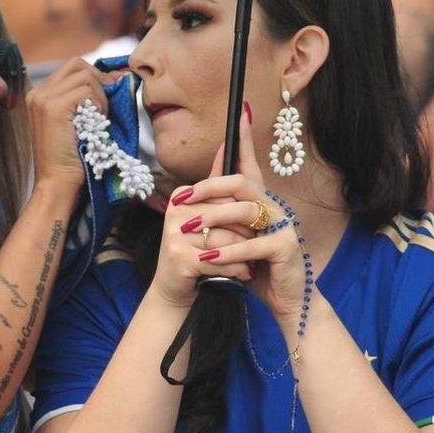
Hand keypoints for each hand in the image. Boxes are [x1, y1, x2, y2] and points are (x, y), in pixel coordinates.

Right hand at [25, 57, 115, 195]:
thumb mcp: (79, 121)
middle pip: (78, 65)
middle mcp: (37, 92)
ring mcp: (43, 98)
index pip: (73, 67)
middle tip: (107, 105)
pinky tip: (95, 123)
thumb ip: (88, 98)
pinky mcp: (53, 107)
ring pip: (85, 76)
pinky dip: (98, 104)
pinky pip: (86, 90)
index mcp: (40, 95)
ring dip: (100, 97)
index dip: (97, 76)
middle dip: (100, 81)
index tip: (113, 89)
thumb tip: (118, 76)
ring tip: (98, 120)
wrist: (57, 183)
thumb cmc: (73, 157)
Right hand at [148, 145, 255, 308]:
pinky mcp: (179, 258)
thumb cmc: (196, 250)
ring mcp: (174, 234)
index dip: (243, 210)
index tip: (256, 223)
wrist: (175, 288)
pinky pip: (219, 260)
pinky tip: (244, 274)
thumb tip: (228, 143)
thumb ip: (217, 183)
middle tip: (259, 244)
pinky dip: (236, 269)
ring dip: (243, 253)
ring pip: (225, 238)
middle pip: (226, 215)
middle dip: (246, 232)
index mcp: (181, 196)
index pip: (223, 194)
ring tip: (253, 261)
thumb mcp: (207, 216)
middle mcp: (174, 211)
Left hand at [173, 107, 308, 320]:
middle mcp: (273, 207)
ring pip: (246, 209)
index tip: (241, 110)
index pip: (250, 164)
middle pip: (242, 183)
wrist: (285, 299)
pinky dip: (229, 251)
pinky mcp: (286, 248)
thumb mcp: (234, 238)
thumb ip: (222, 215)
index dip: (246, 138)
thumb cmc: (256, 266)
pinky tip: (208, 258)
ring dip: (214, 218)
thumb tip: (197, 195)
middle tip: (182, 197)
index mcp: (261, 201)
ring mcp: (282, 226)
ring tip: (189, 228)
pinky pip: (254, 243)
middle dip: (209, 187)